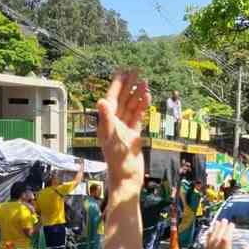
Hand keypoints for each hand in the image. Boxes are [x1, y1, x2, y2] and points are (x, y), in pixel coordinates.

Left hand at [96, 72, 150, 194]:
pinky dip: (142, 107)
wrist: (127, 178)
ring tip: (145, 81)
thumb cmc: (118, 160)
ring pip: (131, 107)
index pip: (112, 98)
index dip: (118, 84)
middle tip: (137, 70)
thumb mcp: (112, 137)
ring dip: (137, 94)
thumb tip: (101, 101)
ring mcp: (124, 129)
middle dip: (129, 85)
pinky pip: (138, 117)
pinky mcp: (133, 136)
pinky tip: (147, 98)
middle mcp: (114, 124)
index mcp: (107, 122)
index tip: (123, 70)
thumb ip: (106, 119)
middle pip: (122, 99)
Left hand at [205, 220, 248, 248]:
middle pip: (217, 239)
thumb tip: (246, 248)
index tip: (232, 225)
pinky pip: (205, 246)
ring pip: (210, 242)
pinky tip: (209, 233)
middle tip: (225, 220)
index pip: (225, 242)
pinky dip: (207, 238)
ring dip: (214, 231)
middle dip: (221, 228)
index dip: (228, 231)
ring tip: (217, 223)